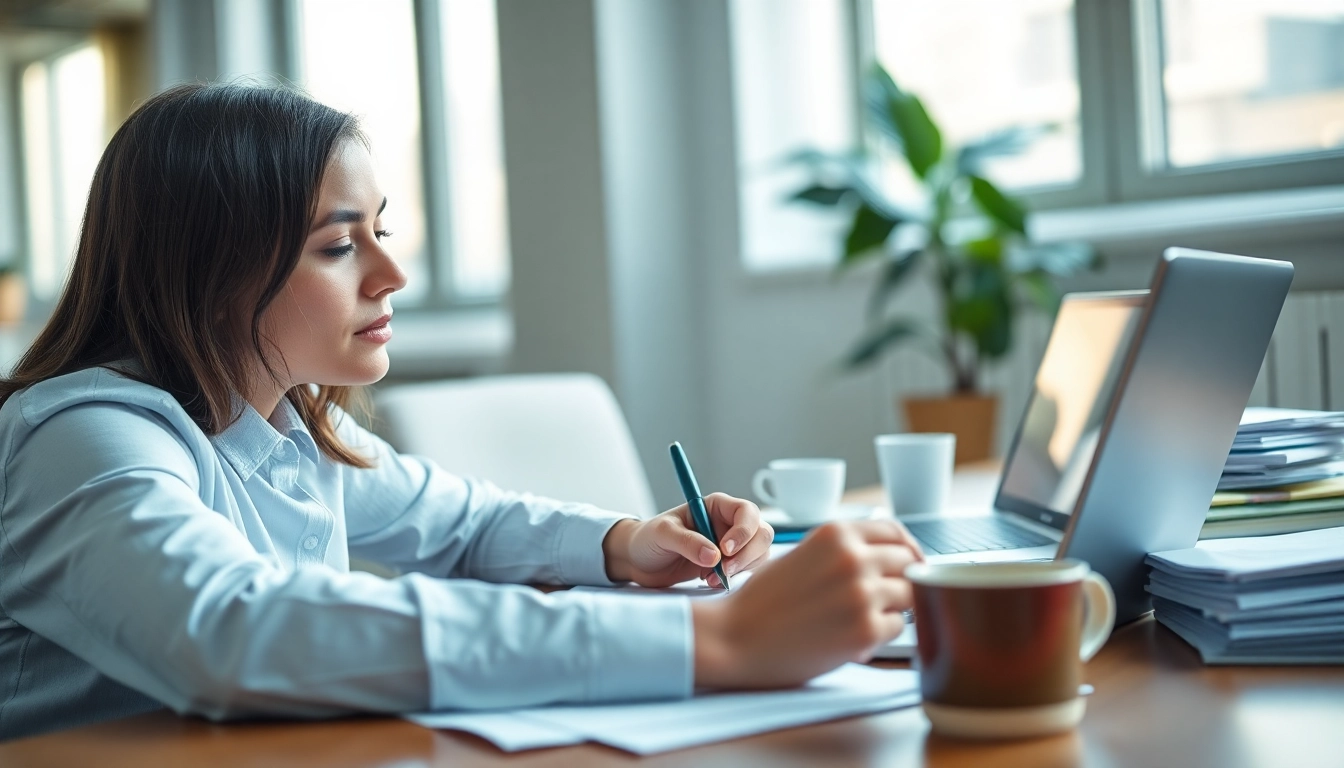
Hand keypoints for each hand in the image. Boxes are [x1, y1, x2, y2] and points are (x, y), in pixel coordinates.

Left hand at [602, 493, 773, 587]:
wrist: (639, 562)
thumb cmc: (648, 538)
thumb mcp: (663, 534)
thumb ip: (687, 542)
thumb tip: (714, 557)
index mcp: (716, 506)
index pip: (746, 512)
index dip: (743, 531)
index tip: (724, 550)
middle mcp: (728, 524)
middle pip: (760, 534)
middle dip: (747, 554)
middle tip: (723, 571)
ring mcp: (731, 546)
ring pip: (759, 554)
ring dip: (742, 569)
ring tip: (712, 578)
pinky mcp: (728, 565)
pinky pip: (747, 571)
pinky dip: (736, 579)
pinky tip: (711, 582)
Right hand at [690, 519, 923, 689]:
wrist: (735, 637)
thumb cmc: (763, 601)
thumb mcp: (803, 555)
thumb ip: (843, 551)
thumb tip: (886, 558)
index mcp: (837, 534)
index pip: (894, 531)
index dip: (907, 548)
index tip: (911, 562)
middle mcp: (853, 558)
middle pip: (908, 562)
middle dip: (904, 580)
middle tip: (894, 597)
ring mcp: (862, 594)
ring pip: (910, 595)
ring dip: (895, 608)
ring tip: (868, 618)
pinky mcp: (865, 630)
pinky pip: (898, 627)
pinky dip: (882, 634)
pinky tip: (856, 637)